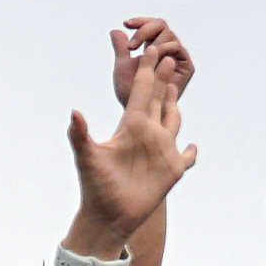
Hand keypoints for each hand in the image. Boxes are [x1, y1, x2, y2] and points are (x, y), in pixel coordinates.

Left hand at [64, 50, 197, 247]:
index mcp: (131, 126)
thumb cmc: (95, 188)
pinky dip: (190, 152)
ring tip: (176, 87)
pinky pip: (185, 158)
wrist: (106, 216)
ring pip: (173, 121)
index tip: (151, 49)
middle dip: (163, 78)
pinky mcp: (171, 171)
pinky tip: (191, 146)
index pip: (142, 92)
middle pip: (159, 99)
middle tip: (167, 55)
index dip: (147, 70)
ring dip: (175, 105)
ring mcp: (160, 151)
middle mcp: (147, 134)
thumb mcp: (87, 157)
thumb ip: (80, 134)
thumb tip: (73, 111)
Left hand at [108, 16, 192, 109]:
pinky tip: (152, 60)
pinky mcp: (186, 67)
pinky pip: (176, 47)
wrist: (140, 112)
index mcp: (155, 46)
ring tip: (140, 58)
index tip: (125, 24)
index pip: (152, 25)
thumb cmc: (130, 93)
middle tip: (131, 46)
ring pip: (168, 34)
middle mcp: (168, 49)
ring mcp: (178, 57)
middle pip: (161, 24)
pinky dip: (163, 49)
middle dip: (144, 30)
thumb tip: (114, 30)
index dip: (140, 22)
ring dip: (151, 42)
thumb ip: (121, 49)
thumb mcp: (122, 67)